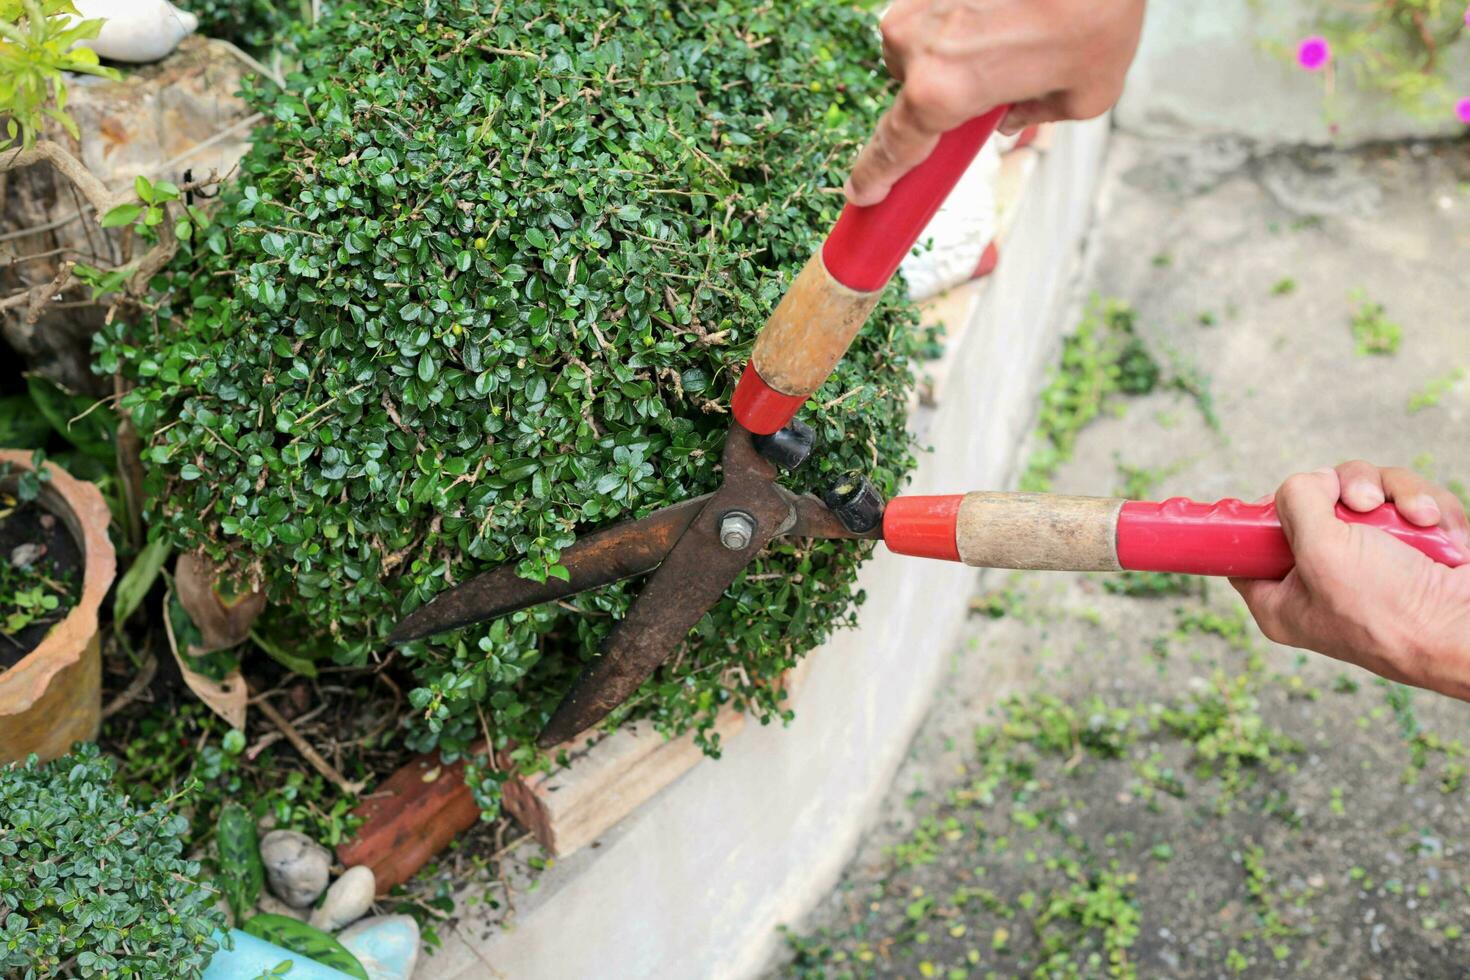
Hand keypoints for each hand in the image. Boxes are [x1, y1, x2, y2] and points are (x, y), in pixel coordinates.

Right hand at [844, 0, 1147, 205]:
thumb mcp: (1084, 94)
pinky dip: (965, 10)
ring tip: (1011, 29)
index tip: (860, 193)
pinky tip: (1006, 6)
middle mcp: (914, 44)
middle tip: (998, 75)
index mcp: (942, 91)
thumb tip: (1007, 117)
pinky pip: (936, 6)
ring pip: (920, 40)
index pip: (895, 146)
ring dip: (955, 44)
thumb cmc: (1098, 14)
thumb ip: (1035, 116)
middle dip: (946, 90)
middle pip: (911, 86)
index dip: (876, 174)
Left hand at [1231, 462, 1469, 700]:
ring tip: (1414, 521)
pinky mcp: (1410, 548)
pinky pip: (1404, 502)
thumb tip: (1311, 481)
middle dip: (1345, 492)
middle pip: (1311, 505)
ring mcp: (1369, 563)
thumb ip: (1297, 503)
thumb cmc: (1393, 610)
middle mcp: (1321, 581)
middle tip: (1361, 506)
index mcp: (1283, 599)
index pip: (1247, 549)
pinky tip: (1437, 529)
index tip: (1287, 498)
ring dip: (1394, 496)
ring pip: (1363, 494)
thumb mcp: (1321, 552)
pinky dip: (1424, 508)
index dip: (1261, 515)